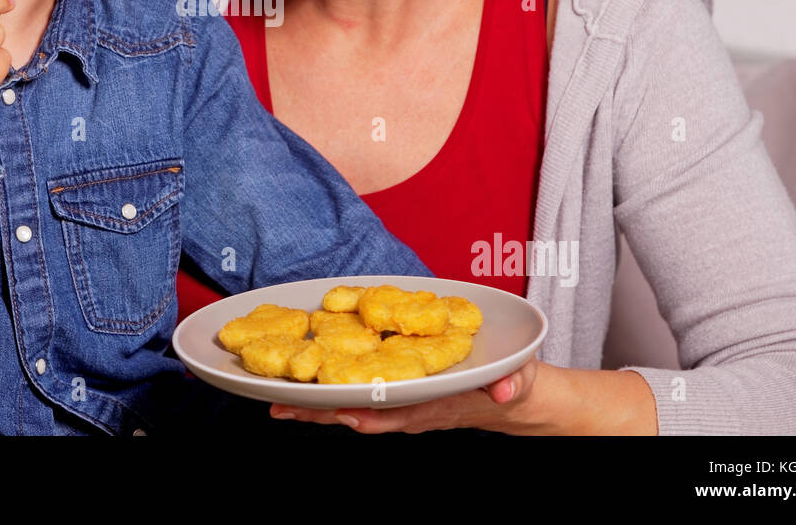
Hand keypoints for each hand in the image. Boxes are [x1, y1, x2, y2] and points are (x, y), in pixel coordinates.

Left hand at [268, 355, 542, 433]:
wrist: (509, 393)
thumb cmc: (511, 382)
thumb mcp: (517, 379)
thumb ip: (511, 383)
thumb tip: (503, 390)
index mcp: (438, 404)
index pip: (399, 414)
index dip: (370, 415)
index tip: (343, 414)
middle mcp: (413, 408)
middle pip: (362, 413)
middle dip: (322, 414)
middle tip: (281, 410)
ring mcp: (401, 403)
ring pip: (353, 406)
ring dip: (316, 406)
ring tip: (277, 402)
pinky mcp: (395, 392)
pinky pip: (357, 394)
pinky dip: (329, 391)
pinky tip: (304, 385)